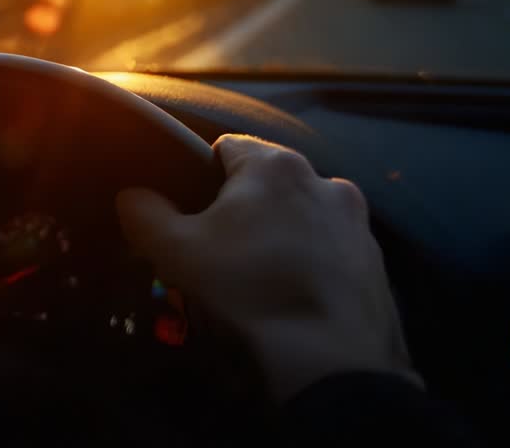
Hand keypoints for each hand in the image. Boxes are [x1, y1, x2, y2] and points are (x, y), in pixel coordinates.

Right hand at [116, 134, 418, 401]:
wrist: (331, 360)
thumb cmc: (247, 290)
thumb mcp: (175, 252)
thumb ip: (144, 214)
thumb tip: (132, 196)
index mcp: (275, 165)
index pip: (226, 148)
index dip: (200, 179)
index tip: (192, 218)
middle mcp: (325, 180)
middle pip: (267, 185)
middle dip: (244, 212)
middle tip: (222, 255)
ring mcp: (358, 222)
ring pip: (302, 217)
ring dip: (281, 237)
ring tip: (262, 282)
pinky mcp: (377, 262)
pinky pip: (331, 251)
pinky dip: (312, 265)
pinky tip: (295, 299)